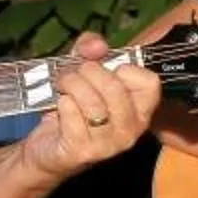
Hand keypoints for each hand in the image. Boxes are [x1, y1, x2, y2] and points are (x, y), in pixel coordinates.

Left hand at [23, 33, 162, 179]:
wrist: (48, 150)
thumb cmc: (73, 109)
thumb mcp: (82, 72)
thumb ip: (90, 49)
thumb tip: (96, 45)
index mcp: (140, 111)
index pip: (150, 83)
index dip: (125, 69)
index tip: (106, 70)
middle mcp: (131, 131)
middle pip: (116, 89)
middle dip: (88, 72)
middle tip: (73, 73)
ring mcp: (108, 145)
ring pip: (93, 103)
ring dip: (71, 85)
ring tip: (62, 85)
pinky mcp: (82, 152)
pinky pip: (72, 117)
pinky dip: (62, 104)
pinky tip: (60, 106)